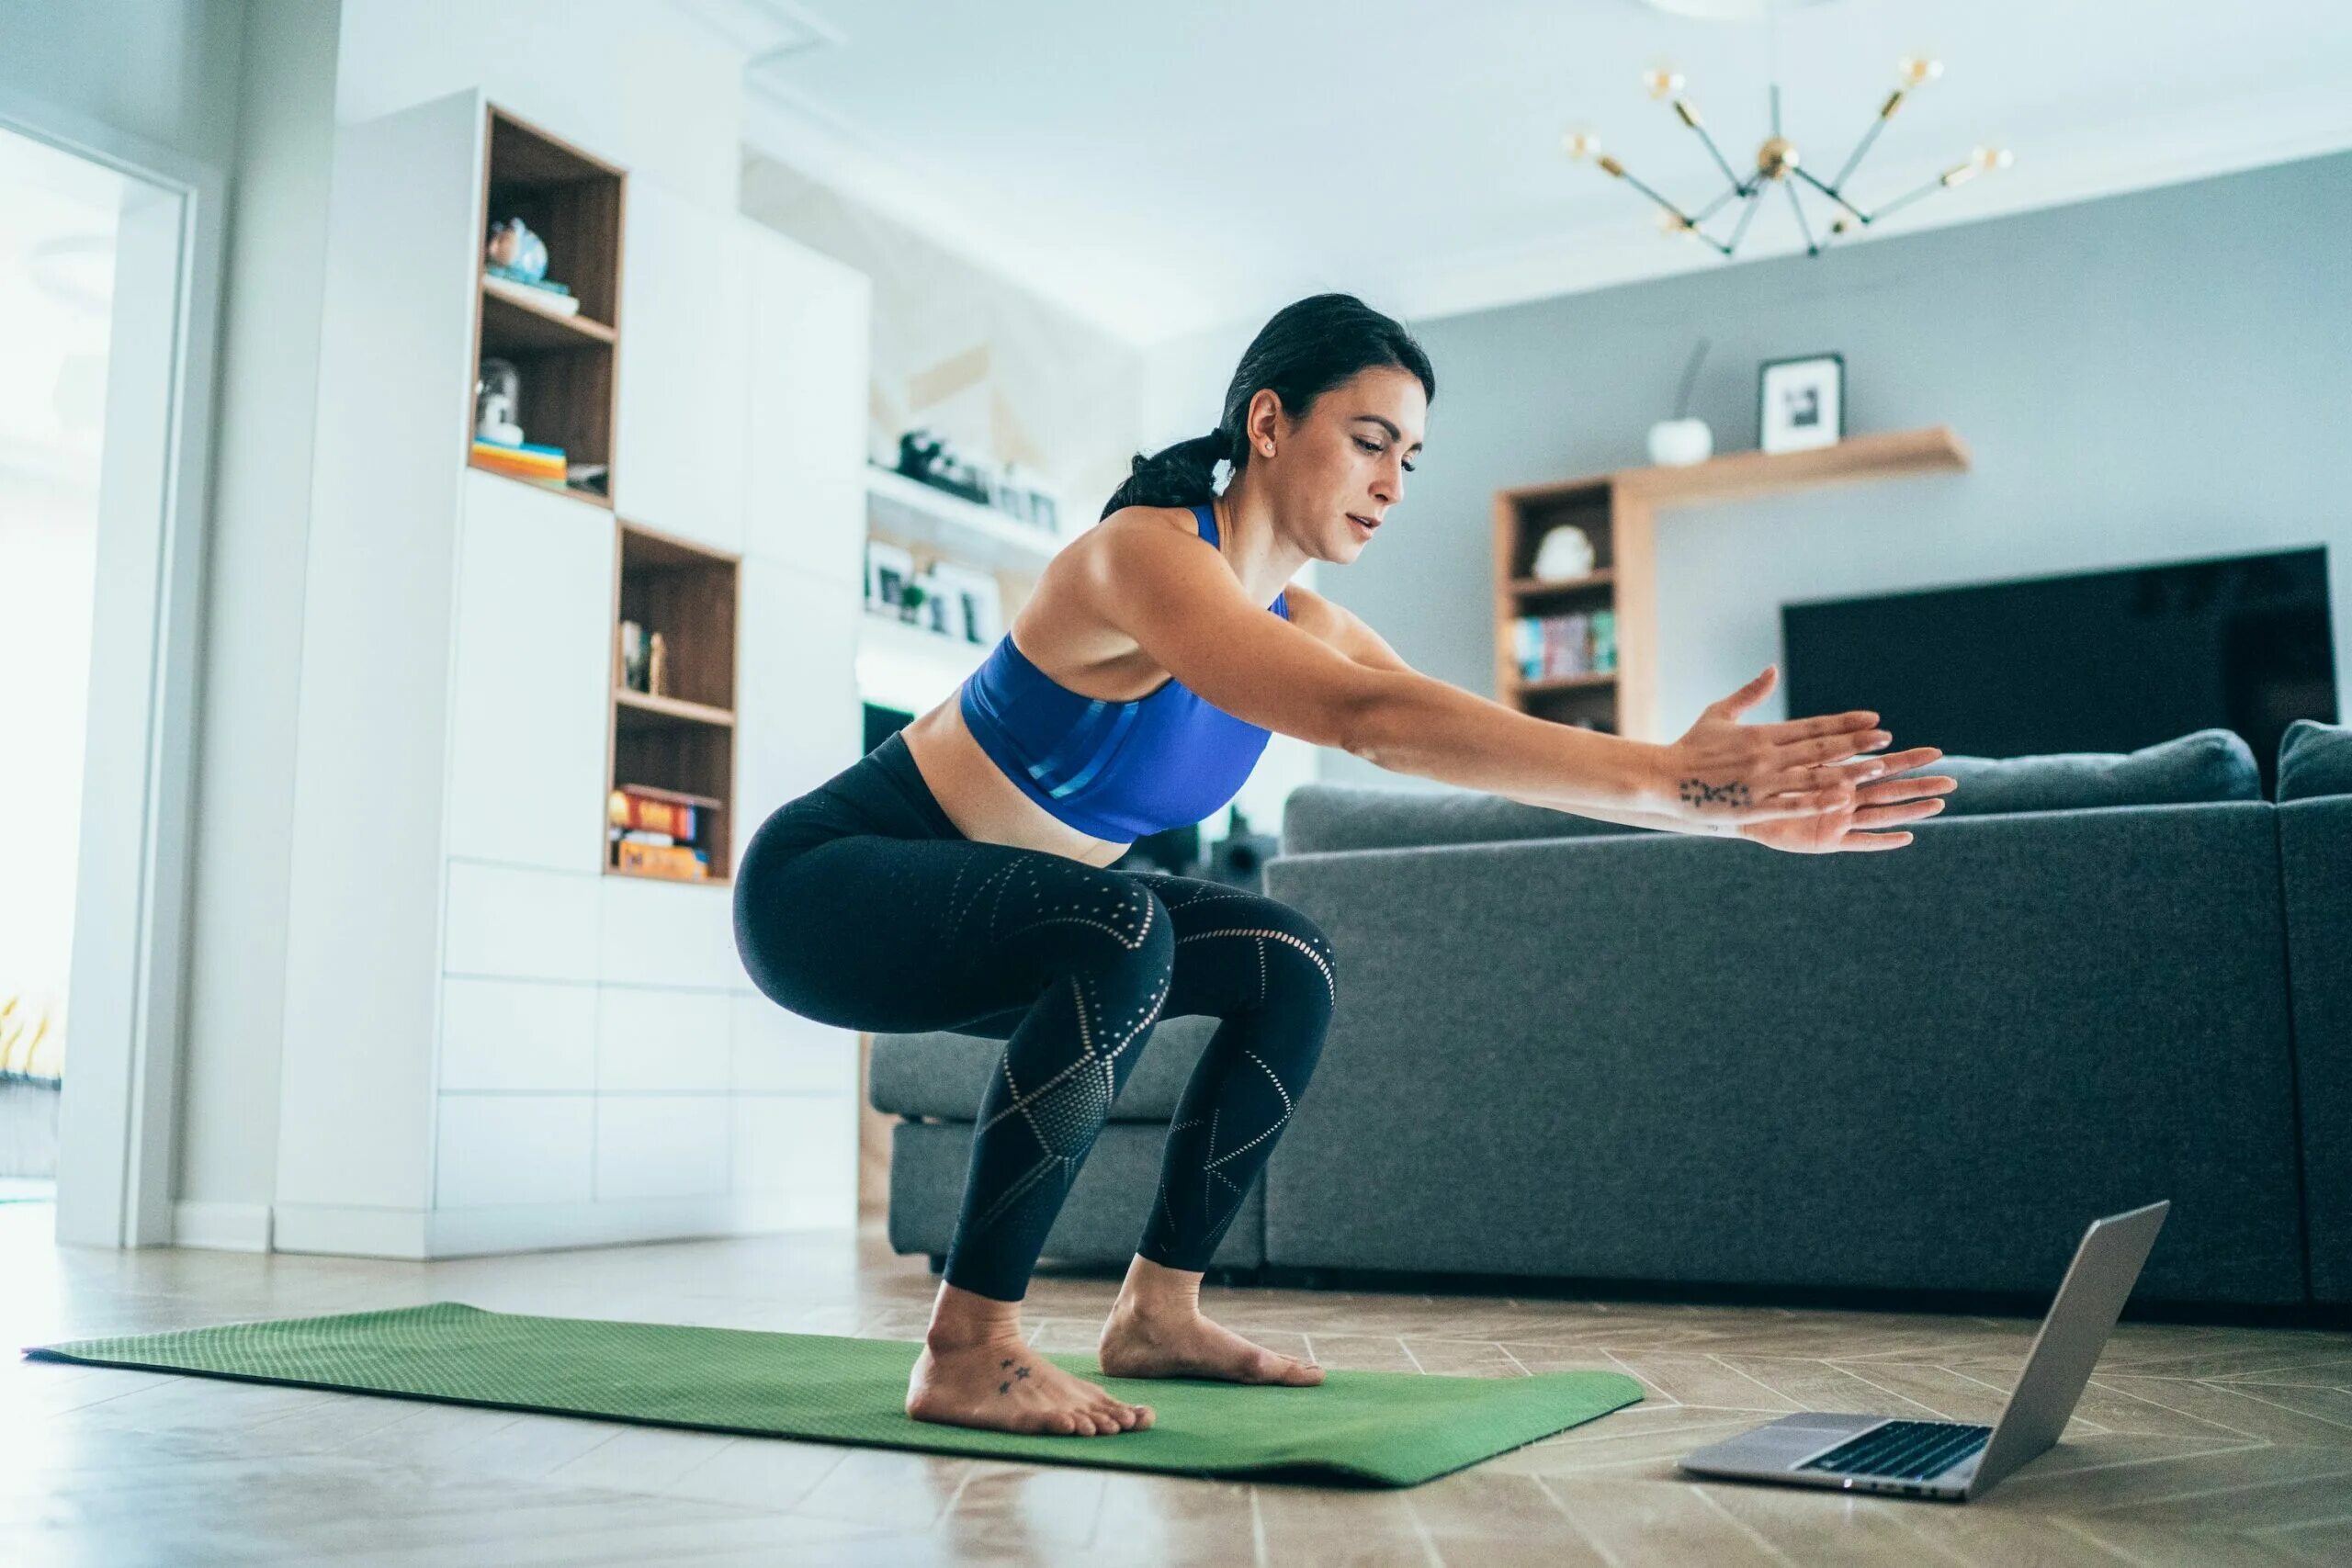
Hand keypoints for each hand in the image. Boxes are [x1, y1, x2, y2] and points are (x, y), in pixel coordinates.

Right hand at [1658, 665, 1896, 827]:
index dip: (1845, 724)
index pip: (1812, 727)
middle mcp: (1765, 756)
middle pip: (1820, 749)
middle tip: (1886, 740)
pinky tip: (1843, 800)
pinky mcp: (1753, 807)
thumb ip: (1749, 693)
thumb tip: (1772, 669)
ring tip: (1877, 769)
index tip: (1873, 720)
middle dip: (1856, 744)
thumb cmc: (1690, 747)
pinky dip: (1819, 801)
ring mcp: (1760, 782)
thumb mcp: (1718, 714)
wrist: (1662, 779)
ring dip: (1847, 772)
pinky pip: (1793, 804)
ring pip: (1813, 777)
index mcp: (1760, 733)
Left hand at [1735, 747, 1956, 852]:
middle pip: (1889, 789)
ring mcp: (1837, 819)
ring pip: (1881, 814)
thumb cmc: (1755, 775)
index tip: (1935, 752)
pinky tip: (1906, 837)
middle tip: (1950, 779)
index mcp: (1836, 773)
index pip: (1880, 763)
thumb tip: (1812, 697)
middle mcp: (1843, 797)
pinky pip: (1858, 842)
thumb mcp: (1780, 746)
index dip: (1906, 759)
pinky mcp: (1825, 840)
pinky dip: (1881, 841)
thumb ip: (1802, 729)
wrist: (1734, 805)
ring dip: (1909, 810)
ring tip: (1938, 805)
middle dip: (1919, 783)